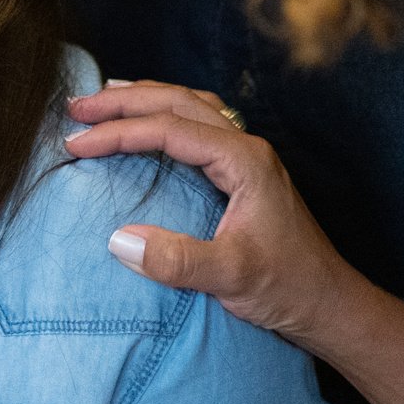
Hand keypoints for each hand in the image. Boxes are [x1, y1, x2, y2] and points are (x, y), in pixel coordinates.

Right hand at [65, 79, 353, 343]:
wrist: (328, 303)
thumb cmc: (287, 287)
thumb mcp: (232, 278)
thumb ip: (178, 260)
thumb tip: (119, 241)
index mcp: (244, 160)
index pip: (169, 129)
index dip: (118, 132)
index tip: (76, 144)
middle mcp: (246, 147)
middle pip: (177, 101)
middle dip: (122, 101)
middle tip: (75, 109)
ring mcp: (246, 156)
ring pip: (188, 105)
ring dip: (143, 100)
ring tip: (101, 102)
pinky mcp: (242, 171)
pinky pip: (196, 124)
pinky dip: (162, 114)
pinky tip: (145, 124)